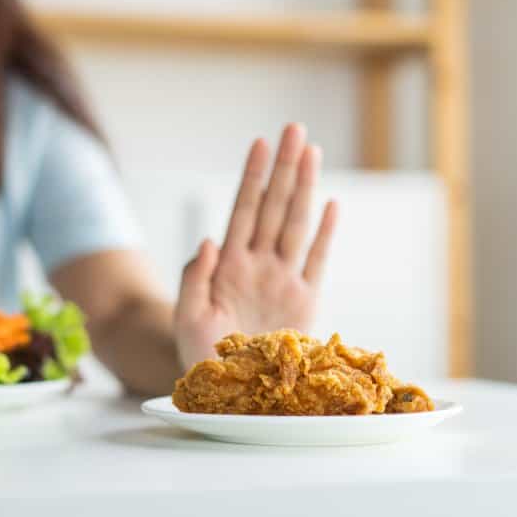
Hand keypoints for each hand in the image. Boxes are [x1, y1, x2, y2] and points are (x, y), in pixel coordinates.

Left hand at [174, 124, 337, 368]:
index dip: (252, 177)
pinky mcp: (304, 303)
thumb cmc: (199, 351)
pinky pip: (316, 262)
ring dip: (304, 189)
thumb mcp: (186, 316)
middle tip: (294, 128)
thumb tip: (209, 239)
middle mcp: (258, 264)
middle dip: (284, 168)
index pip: (243, 210)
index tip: (260, 142)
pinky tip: (330, 205)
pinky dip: (324, 235)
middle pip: (274, 207)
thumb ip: (193, 277)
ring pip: (296, 226)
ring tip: (311, 152)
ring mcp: (282, 280)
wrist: (224, 388)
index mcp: (229, 265)